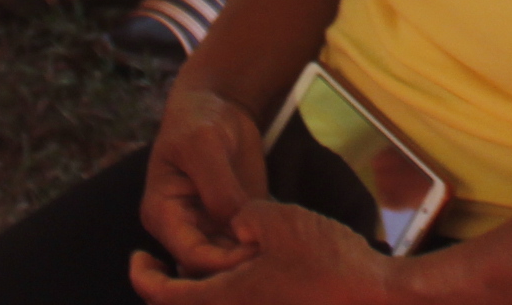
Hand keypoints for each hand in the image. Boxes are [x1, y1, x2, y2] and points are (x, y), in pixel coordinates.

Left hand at [132, 200, 404, 303]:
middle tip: (163, 262)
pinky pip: (241, 304)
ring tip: (207, 259)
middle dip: (171, 286)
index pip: (166, 297)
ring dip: (204, 289)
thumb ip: (244, 216)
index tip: (136, 259)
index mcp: (226, 298)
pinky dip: (231, 292)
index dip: (144, 278)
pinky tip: (248, 266)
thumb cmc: (326, 261)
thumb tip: (234, 223)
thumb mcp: (278, 221)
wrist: (375, 296)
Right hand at [140, 81, 272, 278]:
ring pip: (232, 260)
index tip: (254, 249)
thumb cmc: (198, 120)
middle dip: (241, 264)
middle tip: (275, 252)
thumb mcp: (205, 145)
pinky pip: (249, 241)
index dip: (221, 262)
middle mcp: (184, 228)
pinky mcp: (235, 219)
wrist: (219, 104)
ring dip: (256, 257)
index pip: (191, 255)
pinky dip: (266, 242)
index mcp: (163, 214)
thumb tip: (237, 225)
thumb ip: (218, 188)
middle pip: (211, 266)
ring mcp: (210, 226)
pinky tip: (286, 234)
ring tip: (282, 244)